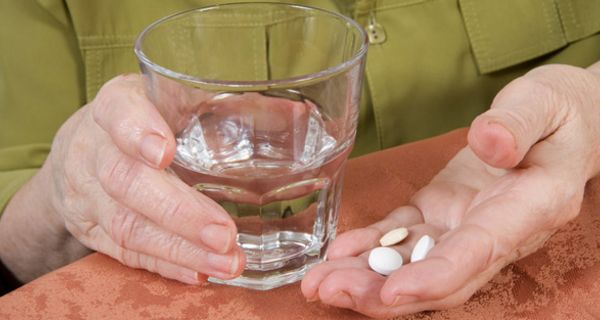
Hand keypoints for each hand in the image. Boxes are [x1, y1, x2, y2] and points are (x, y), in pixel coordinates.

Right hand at [0, 74, 243, 282]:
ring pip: (127, 225)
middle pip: (126, 181)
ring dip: (180, 249)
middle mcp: (93, 149)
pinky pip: (125, 252)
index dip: (137, 131)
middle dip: (178, 212)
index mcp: (117, 104)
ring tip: (227, 263)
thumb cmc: (148, 119)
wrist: (86, 147)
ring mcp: (86, 193)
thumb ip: (231, 106)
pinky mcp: (89, 229)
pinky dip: (166, 264)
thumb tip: (299, 115)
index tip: (164, 151)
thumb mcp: (177, 99)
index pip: (118, 111)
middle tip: (224, 234)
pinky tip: (200, 272)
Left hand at [301, 63, 599, 317]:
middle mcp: (495, 230)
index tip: (392, 293)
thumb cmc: (557, 110)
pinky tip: (338, 253)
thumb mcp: (544, 103)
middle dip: (382, 292)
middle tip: (328, 291)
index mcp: (529, 208)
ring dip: (365, 277)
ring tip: (317, 283)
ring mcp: (463, 224)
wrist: (557, 120)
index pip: (479, 253)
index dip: (435, 278)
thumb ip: (517, 123)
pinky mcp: (441, 210)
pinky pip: (403, 234)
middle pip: (438, 277)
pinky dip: (369, 246)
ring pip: (413, 263)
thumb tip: (489, 143)